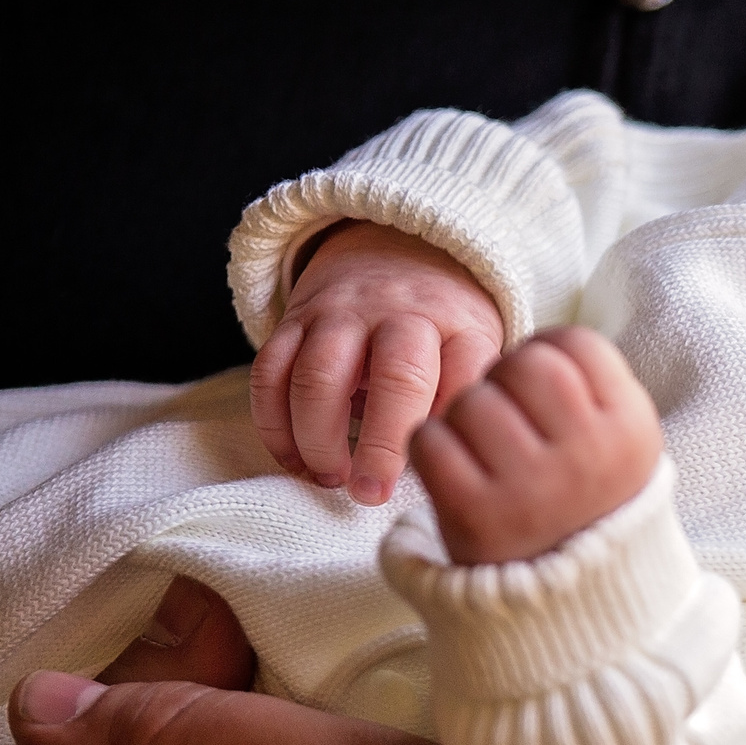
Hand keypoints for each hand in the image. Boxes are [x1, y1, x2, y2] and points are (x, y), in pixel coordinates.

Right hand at [250, 222, 504, 504]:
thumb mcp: (474, 350)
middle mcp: (402, 315)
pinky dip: (274, 425)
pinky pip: (270, 372)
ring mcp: (343, 314)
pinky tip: (295, 460)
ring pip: (318, 375)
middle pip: (395, 376)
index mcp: (458, 328)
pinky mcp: (295, 320)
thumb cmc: (441, 328)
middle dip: (381, 445)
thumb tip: (457, 469)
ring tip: (331, 477)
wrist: (393, 251)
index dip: (450, 427)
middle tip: (370, 493)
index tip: (434, 470)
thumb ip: (467, 399)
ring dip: (317, 438)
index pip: (465, 373)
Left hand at [411, 327, 664, 564]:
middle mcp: (588, 457)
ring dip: (464, 418)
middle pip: (524, 364)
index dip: (547, 354)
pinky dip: (432, 450)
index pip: (575, 343)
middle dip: (504, 380)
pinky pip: (430, 440)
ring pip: (472, 399)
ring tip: (484, 455)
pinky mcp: (475, 516)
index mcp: (630, 433)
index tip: (542, 391)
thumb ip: (589, 390)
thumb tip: (534, 345)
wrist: (569, 605)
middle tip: (507, 418)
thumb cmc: (584, 505)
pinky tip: (455, 473)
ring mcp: (531, 488)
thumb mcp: (615, 446)